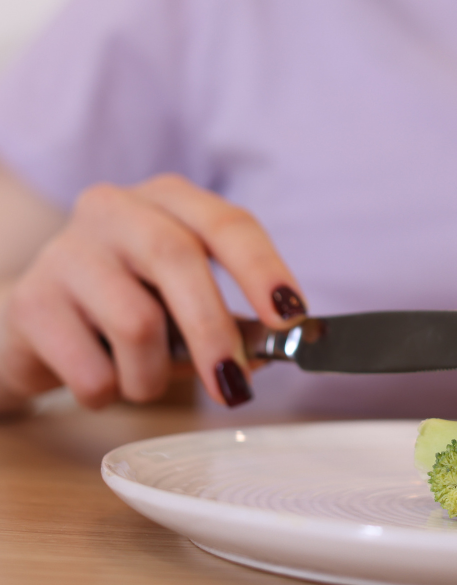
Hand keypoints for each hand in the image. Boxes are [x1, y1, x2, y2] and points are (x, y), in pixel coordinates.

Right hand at [0, 174, 305, 411]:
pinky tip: (102, 378)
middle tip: (235, 385)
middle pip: (178, 259)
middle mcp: (115, 209)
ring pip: (136, 322)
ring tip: (145, 379)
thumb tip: (273, 351)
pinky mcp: (29, 302)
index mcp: (169, 198)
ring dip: (154, 374)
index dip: (263, 268)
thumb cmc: (126, 307)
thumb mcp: (184, 301)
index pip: (227, 222)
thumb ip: (231, 320)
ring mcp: (66, 250)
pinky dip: (111, 391)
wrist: (33, 325)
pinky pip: (91, 368)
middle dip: (215, 330)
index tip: (292, 315)